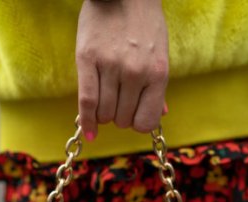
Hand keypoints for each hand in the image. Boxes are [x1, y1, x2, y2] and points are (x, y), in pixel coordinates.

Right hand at [76, 0, 168, 139]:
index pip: (146, 121)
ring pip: (104, 113)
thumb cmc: (143, 24)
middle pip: (122, 119)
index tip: (133, 117)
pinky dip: (87, 121)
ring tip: (105, 98)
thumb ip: (158, 87)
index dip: (138, 123)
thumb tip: (161, 115)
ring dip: (104, 113)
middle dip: (119, 115)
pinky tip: (88, 131)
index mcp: (157, 73)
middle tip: (117, 100)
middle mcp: (135, 73)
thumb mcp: (159, 54)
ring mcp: (111, 67)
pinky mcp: (87, 60)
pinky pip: (87, 102)